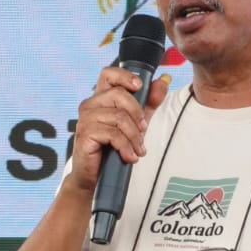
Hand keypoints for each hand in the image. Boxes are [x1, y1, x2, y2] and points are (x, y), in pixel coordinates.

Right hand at [67, 67, 170, 194]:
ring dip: (134, 136)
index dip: (125, 76)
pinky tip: (130, 156)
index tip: (140, 87)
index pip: (109, 74)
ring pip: (119, 117)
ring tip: (138, 150)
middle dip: (137, 113)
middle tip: (144, 131)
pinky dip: (126, 147)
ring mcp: (86, 119)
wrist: (96, 176)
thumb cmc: (113, 147)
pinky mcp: (85, 134)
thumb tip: (164, 80)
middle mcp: (90, 104)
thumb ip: (149, 102)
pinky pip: (112, 134)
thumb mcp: (136, 122)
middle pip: (119, 95)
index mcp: (101, 98)